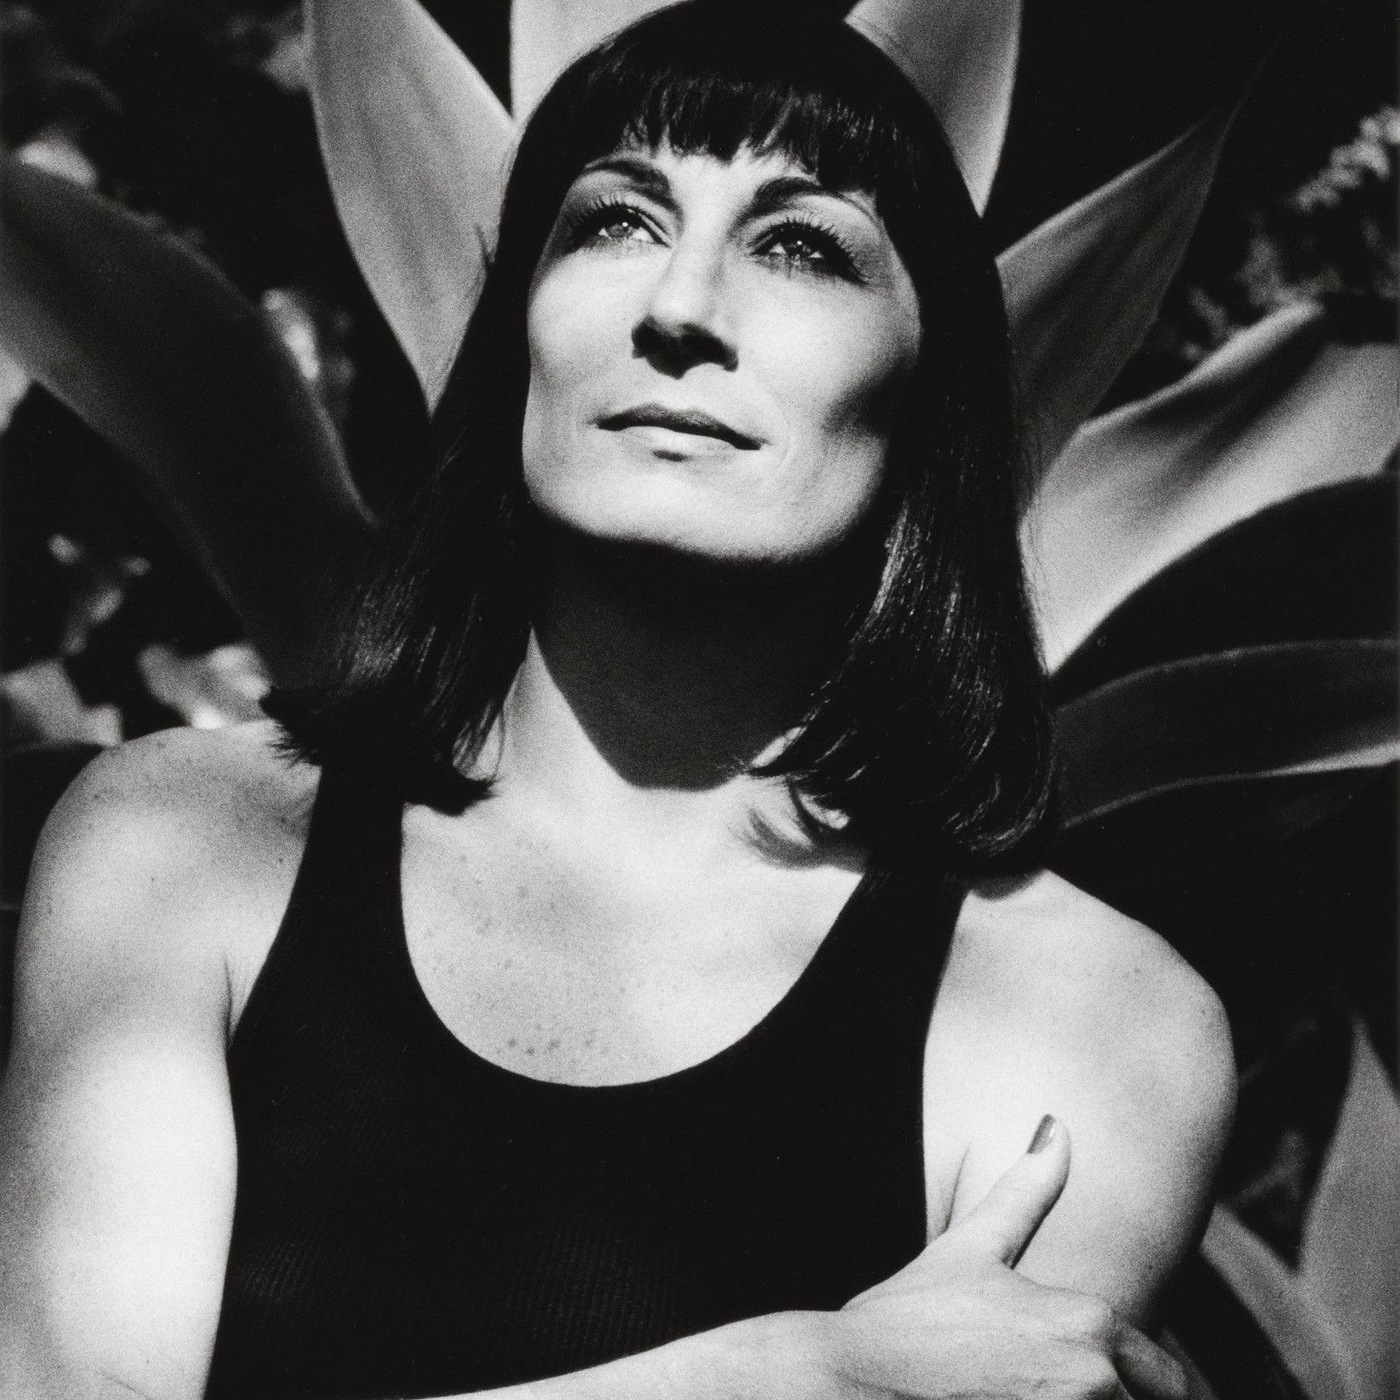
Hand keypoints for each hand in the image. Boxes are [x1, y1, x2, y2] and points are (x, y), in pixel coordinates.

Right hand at [818, 1117, 1186, 1399]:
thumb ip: (1026, 1190)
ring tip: (1010, 1394)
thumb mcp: (969, 1250)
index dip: (1138, 1391)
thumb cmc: (906, 1321)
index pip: (1167, 1382)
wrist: (848, 1383)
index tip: (1068, 1382)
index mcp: (1090, 1325)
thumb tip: (1059, 1125)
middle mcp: (1094, 1380)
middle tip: (1030, 1384)